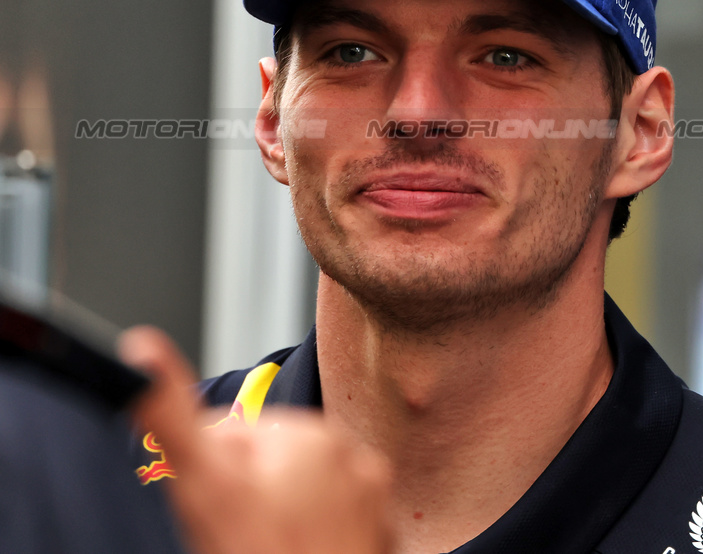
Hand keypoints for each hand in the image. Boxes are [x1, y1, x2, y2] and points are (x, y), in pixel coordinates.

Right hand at [120, 326, 393, 553]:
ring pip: (304, 501)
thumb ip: (172, 414)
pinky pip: (336, 530)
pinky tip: (299, 553)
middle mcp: (353, 456)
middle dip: (254, 498)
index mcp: (310, 433)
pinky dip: (318, 543)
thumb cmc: (257, 553)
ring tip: (274, 548)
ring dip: (286, 522)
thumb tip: (140, 347)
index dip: (217, 479)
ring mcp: (375, 498)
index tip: (223, 512)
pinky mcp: (385, 534)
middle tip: (246, 538)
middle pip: (275, 471)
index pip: (239, 440)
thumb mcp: (205, 483)